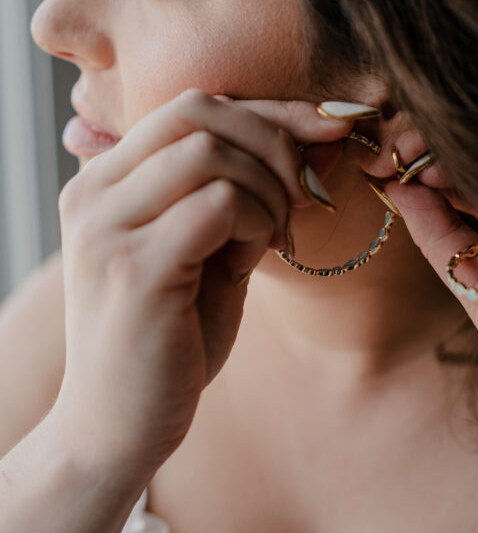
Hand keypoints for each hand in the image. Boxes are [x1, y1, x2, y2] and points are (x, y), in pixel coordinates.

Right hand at [52, 89, 348, 481]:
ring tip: (270, 238)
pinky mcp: (132, 270)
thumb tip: (321, 138)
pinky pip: (218, 203)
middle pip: (198, 110)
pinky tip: (255, 260)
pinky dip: (257, 222)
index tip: (329, 130)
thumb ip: (246, 195)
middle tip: (302, 194)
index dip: (270, 110)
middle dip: (273, 141)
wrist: (117, 428)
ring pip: (210, 150)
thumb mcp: (210, 252)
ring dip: (266, 189)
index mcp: (105, 181)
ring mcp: (106, 228)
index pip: (191, 105)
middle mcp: (93, 193)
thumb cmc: (170, 339)